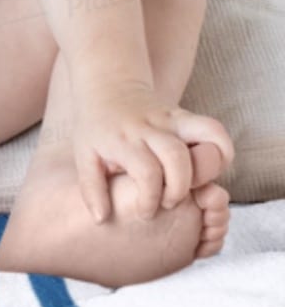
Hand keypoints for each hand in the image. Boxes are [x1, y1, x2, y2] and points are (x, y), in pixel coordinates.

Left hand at [71, 80, 233, 222]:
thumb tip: (101, 219)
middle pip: (178, 157)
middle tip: (168, 202)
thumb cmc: (96, 129)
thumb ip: (90, 189)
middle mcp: (150, 127)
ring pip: (205, 138)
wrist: (109, 87)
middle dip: (179, 189)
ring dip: (209, 168)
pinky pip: (215, 130)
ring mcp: (171, 118)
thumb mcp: (84, 156)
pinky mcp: (186, 116)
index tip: (145, 212)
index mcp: (123, 140)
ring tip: (195, 186)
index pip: (147, 172)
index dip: (151, 199)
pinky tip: (209, 170)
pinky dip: (222, 151)